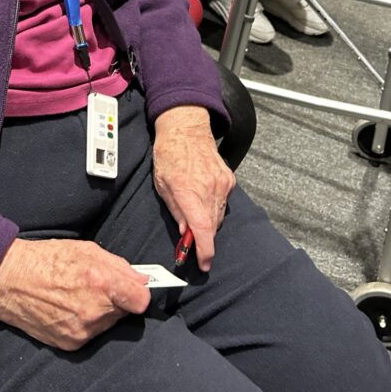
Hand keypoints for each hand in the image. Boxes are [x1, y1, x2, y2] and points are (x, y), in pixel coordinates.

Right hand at [0, 238, 150, 350]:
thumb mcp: (86, 249)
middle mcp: (93, 311)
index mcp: (100, 282)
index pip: (141, 301)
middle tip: (97, 287)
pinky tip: (68, 309)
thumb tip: (142, 279)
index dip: (140, 293)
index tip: (135, 290)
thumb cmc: (46, 259)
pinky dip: (85, 323)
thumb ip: (118, 266)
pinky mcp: (71, 344)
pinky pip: (91, 334)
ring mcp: (82, 331)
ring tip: (78, 296)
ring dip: (101, 312)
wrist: (10, 280)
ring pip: (108, 324)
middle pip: (125, 312)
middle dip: (117, 300)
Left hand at [152, 106, 235, 272]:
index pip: (202, 229)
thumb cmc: (169, 153)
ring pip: (219, 216)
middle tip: (191, 239)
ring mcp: (222, 184)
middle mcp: (209, 189)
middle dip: (202, 238)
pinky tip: (204, 197)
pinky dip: (215, 206)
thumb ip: (175, 210)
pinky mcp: (228, 179)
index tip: (204, 263)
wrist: (186, 128)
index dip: (205, 251)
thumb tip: (185, 231)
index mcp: (189, 192)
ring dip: (208, 222)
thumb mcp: (162, 184)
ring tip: (195, 211)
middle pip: (211, 227)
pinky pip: (224, 203)